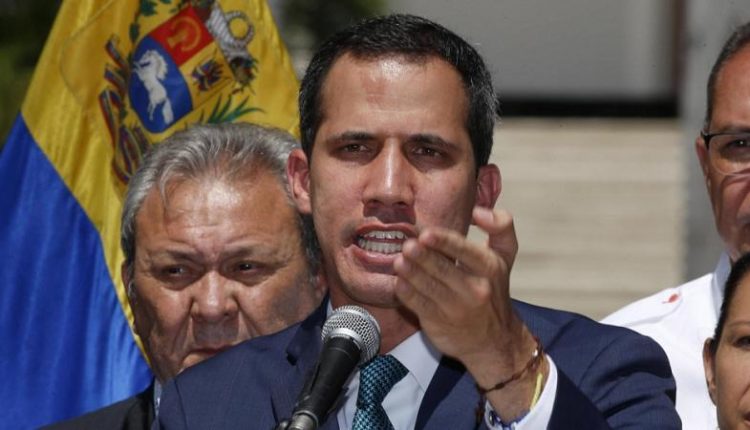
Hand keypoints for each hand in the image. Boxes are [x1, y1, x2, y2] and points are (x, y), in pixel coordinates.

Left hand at [393, 206, 544, 419]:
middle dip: (421, 256)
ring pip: (428, 287)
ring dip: (410, 272)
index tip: (426, 234)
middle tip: (406, 246)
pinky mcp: (439, 323)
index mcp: (490, 267)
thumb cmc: (494, 290)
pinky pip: (418, 304)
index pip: (465, 251)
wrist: (495, 341)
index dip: (444, 242)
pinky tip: (399, 281)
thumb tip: (479, 211)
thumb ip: (501, 227)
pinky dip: (406, 292)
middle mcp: (475, 289)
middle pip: (443, 269)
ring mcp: (456, 308)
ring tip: (398, 261)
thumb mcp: (506, 256)